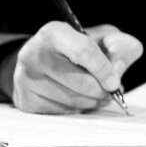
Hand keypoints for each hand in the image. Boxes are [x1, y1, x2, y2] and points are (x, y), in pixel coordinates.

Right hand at [12, 21, 142, 113]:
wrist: (46, 60)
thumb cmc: (79, 48)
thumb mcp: (104, 38)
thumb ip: (120, 46)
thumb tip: (118, 69)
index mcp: (54, 33)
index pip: (83, 51)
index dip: (104, 69)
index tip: (115, 82)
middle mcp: (33, 54)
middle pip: (82, 82)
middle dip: (102, 90)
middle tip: (110, 90)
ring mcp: (25, 79)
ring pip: (73, 101)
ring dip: (92, 102)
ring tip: (95, 93)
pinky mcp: (25, 101)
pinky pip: (62, 113)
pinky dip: (77, 109)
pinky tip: (77, 98)